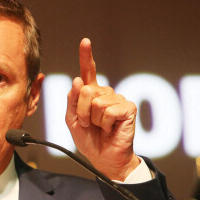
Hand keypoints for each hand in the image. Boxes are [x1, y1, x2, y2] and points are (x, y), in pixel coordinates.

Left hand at [65, 38, 139, 180]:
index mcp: (91, 94)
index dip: (86, 56)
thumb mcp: (72, 120)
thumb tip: (78, 80)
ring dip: (94, 120)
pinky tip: (110, 129)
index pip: (88, 72)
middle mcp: (105, 93)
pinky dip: (105, 123)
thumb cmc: (89, 140)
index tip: (85, 41)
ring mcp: (118, 99)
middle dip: (82, 111)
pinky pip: (109, 110)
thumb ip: (72, 101)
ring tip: (100, 128)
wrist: (103, 158)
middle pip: (86, 91)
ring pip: (96, 102)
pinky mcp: (128, 108)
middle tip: (88, 124)